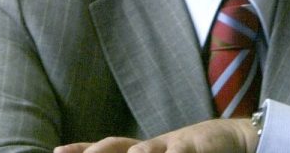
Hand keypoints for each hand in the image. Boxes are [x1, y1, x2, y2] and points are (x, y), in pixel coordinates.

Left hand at [54, 118, 257, 152]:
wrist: (231, 137)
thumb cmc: (190, 151)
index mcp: (145, 150)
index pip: (110, 148)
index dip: (83, 149)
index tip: (57, 152)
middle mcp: (155, 146)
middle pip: (121, 148)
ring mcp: (176, 145)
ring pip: (149, 150)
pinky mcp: (198, 147)